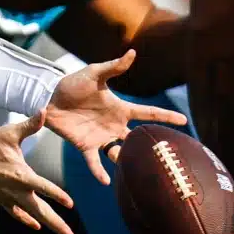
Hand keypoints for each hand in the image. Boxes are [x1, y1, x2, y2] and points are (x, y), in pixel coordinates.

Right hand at [0, 114, 75, 233]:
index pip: (45, 188)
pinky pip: (17, 213)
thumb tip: (45, 110)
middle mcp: (17, 190)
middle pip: (42, 211)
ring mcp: (8, 197)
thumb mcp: (10, 133)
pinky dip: (27, 220)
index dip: (58, 196)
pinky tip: (36, 226)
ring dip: (49, 225)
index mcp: (21, 175)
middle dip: (58, 225)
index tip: (71, 205)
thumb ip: (31, 125)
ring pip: (32, 216)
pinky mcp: (1, 199)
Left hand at [44, 49, 187, 183]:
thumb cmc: (73, 84)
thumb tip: (133, 52)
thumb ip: (113, 67)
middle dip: (151, 146)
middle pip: (138, 139)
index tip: (184, 121)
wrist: (49, 97)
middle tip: (165, 155)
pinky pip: (94, 162)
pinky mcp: (85, 146)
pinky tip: (106, 181)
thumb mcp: (94, 73)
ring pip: (119, 153)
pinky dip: (100, 172)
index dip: (166, 117)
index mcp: (121, 109)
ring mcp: (101, 137)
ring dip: (126, 160)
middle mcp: (114, 126)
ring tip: (135, 167)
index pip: (148, 113)